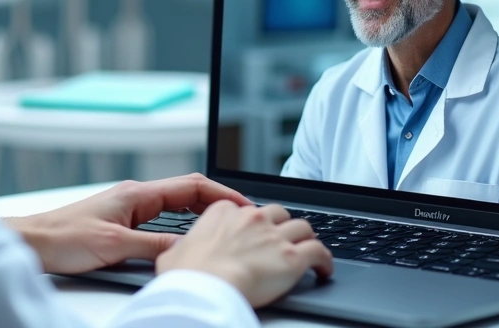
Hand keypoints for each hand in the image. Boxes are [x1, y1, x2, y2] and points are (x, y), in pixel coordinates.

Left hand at [2, 173, 249, 274]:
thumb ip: (153, 247)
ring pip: (174, 208)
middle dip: (216, 202)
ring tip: (221, 230)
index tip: (243, 204)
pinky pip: (159, 221)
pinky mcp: (120, 224)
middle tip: (240, 219)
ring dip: (198, 215)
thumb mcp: (115, 246)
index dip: (221, 193)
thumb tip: (186, 250)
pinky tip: (184, 242)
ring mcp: (127, 209)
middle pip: (186, 193)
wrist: (32, 243)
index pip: (190, 185)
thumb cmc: (62, 238)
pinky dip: (179, 228)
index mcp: (137, 194)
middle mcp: (134, 197)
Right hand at [156, 201, 332, 307]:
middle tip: (283, 239)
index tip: (254, 232)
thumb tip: (177, 253)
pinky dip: (325, 260)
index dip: (253, 222)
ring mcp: (274, 236)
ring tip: (307, 251)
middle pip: (278, 213)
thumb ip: (182, 247)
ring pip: (303, 228)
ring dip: (306, 239)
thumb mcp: (173, 254)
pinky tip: (324, 269)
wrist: (203, 288)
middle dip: (282, 225)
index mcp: (223, 212)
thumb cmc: (186, 275)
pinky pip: (319, 252)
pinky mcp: (292, 258)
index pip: (246, 209)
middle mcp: (252, 219)